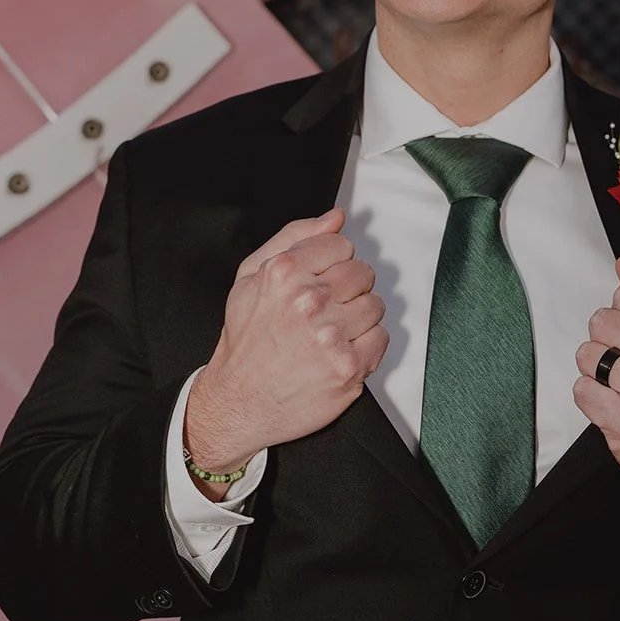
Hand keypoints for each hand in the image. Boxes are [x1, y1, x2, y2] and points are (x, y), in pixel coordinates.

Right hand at [184, 208, 387, 489]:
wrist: (239, 402)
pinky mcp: (348, 368)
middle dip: (346, 289)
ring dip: (356, 318)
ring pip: (375, 304)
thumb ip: (295, 237)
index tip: (317, 281)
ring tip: (329, 332)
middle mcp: (308, 301)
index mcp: (285, 273)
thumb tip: (336, 218)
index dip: (330, 263)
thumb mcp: (251, 276)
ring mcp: (331, 337)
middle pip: (362, 272)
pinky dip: (364, 346)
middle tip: (323, 310)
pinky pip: (381, 338)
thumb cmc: (246, 339)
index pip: (341, 245)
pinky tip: (337, 352)